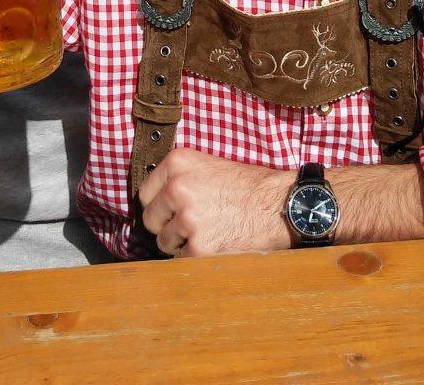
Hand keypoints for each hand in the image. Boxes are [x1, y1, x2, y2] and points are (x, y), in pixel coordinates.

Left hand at [138, 148, 290, 257]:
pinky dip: (195, 258)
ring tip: (207, 233)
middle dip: (166, 226)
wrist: (278, 204)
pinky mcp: (199, 246)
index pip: (145, 193)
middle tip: (190, 225)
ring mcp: (187, 218)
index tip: (170, 210)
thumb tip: (153, 199)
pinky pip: (181, 259)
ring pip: (164, 242)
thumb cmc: (247, 186)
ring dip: (180, 244)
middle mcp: (177, 188)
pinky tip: (214, 245)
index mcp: (177, 162)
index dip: (159, 205)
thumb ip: (179, 177)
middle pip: (150, 219)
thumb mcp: (208, 166)